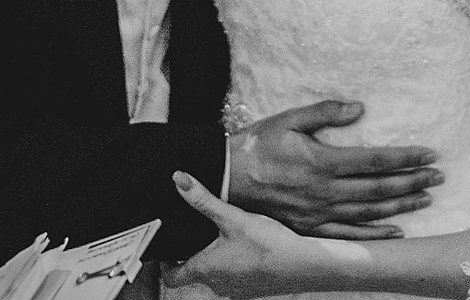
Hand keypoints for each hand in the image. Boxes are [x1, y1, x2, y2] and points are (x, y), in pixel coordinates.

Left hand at [177, 179, 386, 289]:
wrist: (305, 266)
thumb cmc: (267, 244)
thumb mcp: (233, 217)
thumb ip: (203, 200)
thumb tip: (178, 180)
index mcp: (207, 270)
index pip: (172, 277)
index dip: (164, 262)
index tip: (164, 246)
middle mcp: (219, 285)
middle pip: (194, 272)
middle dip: (191, 253)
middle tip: (190, 229)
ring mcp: (237, 289)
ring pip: (215, 274)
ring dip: (213, 257)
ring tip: (217, 232)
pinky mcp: (254, 287)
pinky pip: (234, 275)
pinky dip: (232, 261)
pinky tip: (245, 243)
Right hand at [229, 97, 443, 234]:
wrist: (230, 179)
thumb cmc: (260, 144)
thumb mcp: (289, 118)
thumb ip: (325, 112)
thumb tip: (359, 107)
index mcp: (323, 163)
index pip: (375, 161)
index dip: (405, 158)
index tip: (430, 153)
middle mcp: (326, 192)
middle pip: (379, 189)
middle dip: (412, 182)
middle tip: (439, 175)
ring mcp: (320, 215)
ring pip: (369, 213)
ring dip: (401, 206)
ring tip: (425, 198)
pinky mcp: (312, 230)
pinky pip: (349, 235)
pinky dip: (375, 233)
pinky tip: (395, 230)